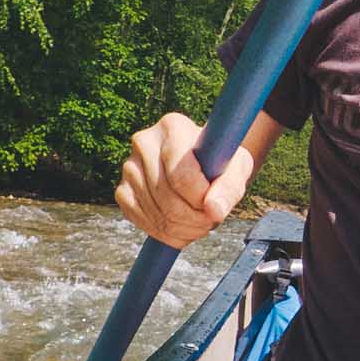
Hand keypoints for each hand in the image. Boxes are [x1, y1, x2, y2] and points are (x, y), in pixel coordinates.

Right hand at [115, 112, 252, 248]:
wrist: (201, 164)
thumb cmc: (221, 162)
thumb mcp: (237, 168)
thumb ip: (230, 187)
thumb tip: (214, 210)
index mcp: (173, 127)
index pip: (180, 174)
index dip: (200, 199)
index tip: (216, 206)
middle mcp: (144, 142)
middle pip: (167, 197)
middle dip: (194, 219)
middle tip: (210, 221)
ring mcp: (130, 166)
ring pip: (155, 212)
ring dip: (182, 229)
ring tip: (199, 223)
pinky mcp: (123, 190)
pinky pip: (139, 220)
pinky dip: (163, 233)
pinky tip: (180, 228)